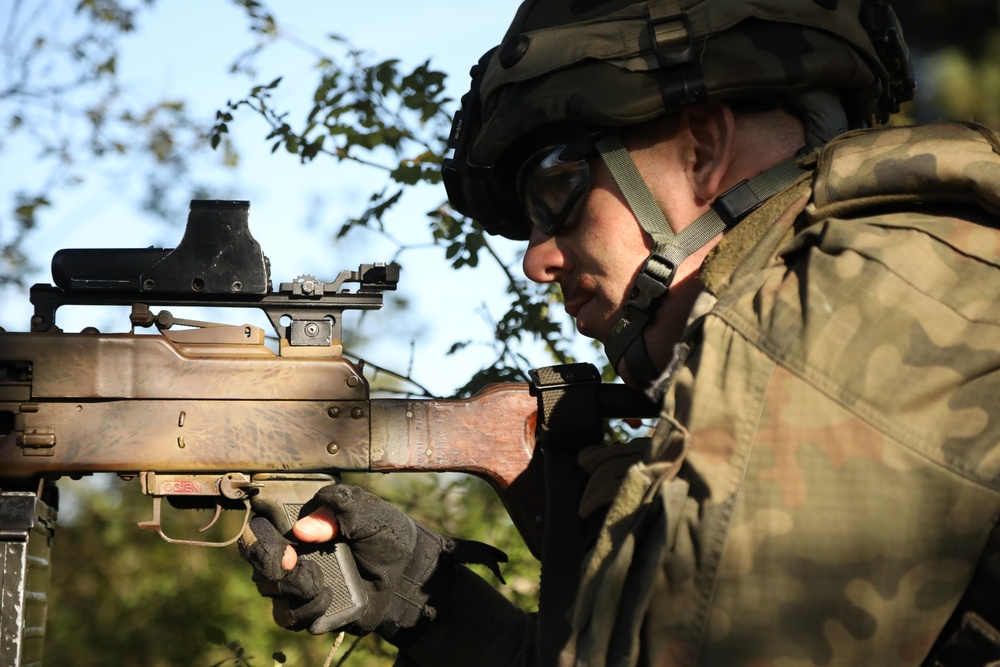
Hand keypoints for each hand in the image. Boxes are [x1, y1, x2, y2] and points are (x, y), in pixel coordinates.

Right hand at [239, 483, 506, 644]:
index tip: (283, 548)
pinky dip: (307, 609)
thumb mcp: (371, 514)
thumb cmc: (386, 535)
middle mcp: (290, 550)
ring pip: (269, 588)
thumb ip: (342, 508)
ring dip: (295, 587)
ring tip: (322, 582)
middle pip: (256, 559)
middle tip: (295, 565)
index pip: (259, 524)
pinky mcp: (306, 608)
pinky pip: (288, 616)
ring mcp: (295, 581)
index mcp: (300, 522)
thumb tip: (304, 527)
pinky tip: (329, 598)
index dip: (259, 537)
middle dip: (271, 564)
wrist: (406, 573)